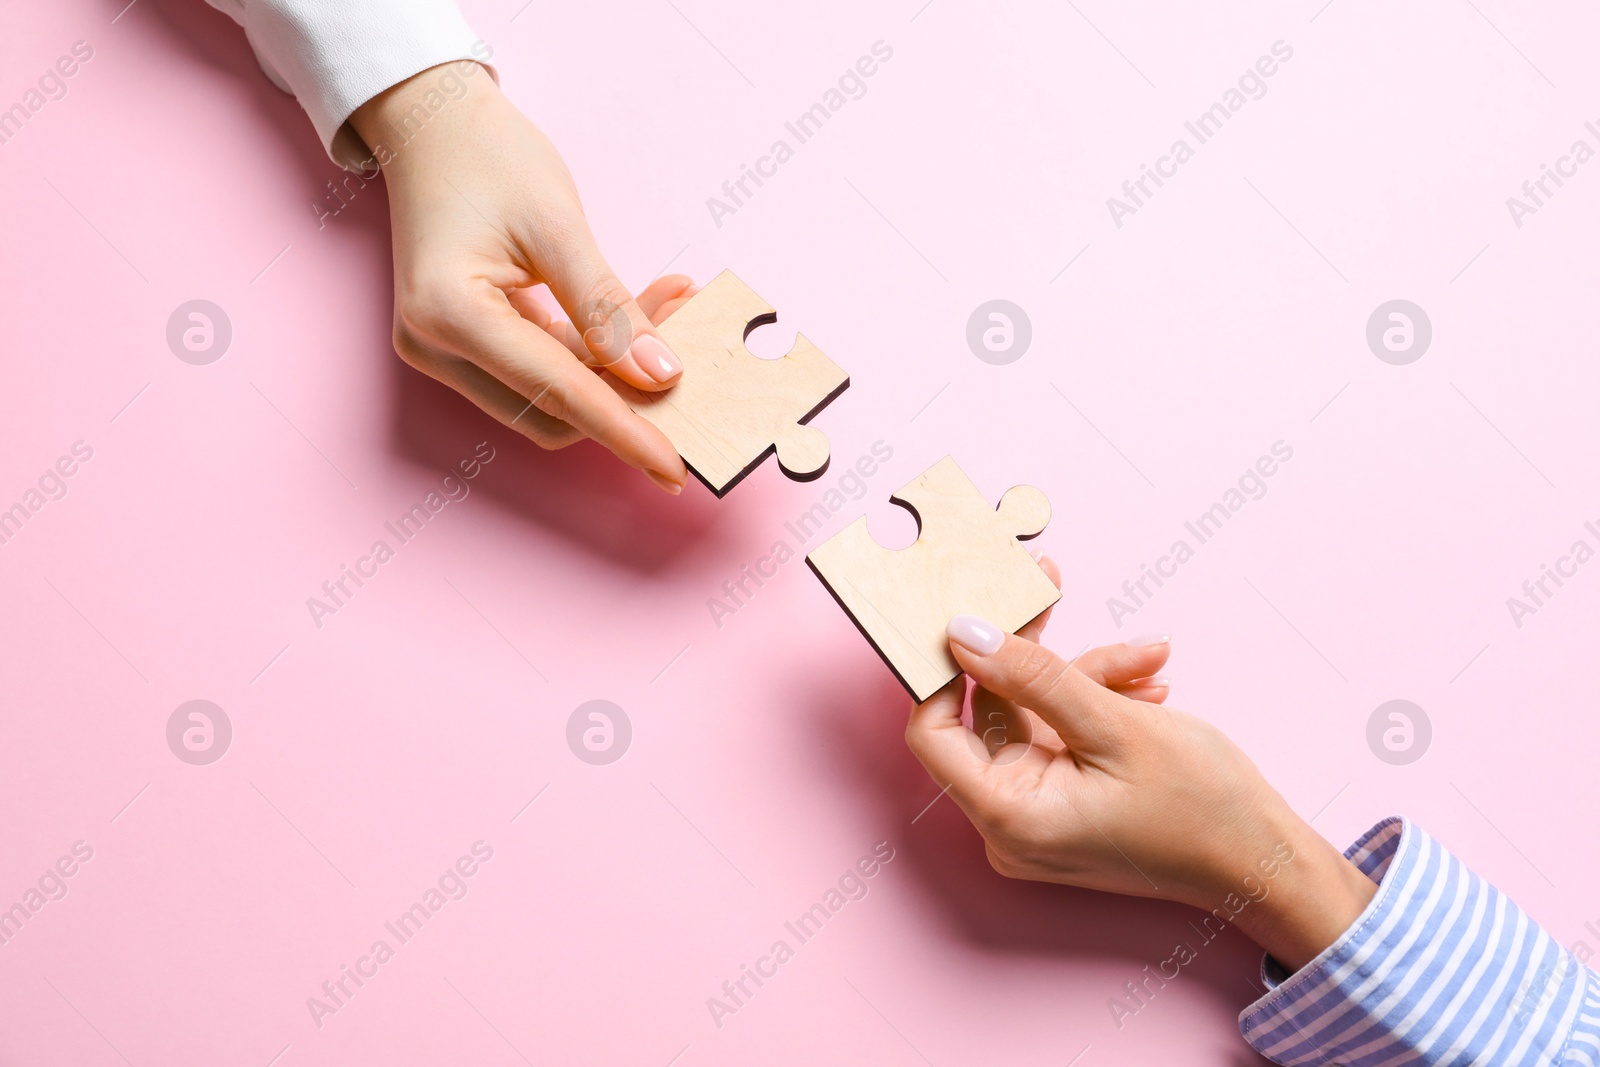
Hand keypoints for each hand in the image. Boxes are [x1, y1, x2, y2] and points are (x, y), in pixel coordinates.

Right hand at [349, 62, 690, 493]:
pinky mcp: (467, 344)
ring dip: (616, 368)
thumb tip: (658, 376)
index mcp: (448, 315)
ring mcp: (446, 350)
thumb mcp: (557, 225)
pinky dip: (595, 351)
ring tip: (672, 306)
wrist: (431, 123)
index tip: (673, 466)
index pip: (555, 393)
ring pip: (551, 396)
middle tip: (689, 351)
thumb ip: (607, 307)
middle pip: (551, 410)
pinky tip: (642, 310)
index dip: (622, 431)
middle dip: (624, 393)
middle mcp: (435, 347)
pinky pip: (543, 369)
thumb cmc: (485, 157)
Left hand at [905, 559, 1376, 971]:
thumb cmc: (1202, 808)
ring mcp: (1037, 813)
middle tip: (1050, 590)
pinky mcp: (1064, 801)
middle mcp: (1009, 821)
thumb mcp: (1114, 725)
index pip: (932, 731)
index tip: (968, 613)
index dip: (943, 669)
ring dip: (1084, 676)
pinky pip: (1060, 735)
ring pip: (1032, 715)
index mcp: (1007, 815)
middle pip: (989, 713)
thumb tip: (964, 634)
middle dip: (1032, 654)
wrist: (1267, 862)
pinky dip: (1096, 704)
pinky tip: (1148, 685)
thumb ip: (1033, 676)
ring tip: (1147, 658)